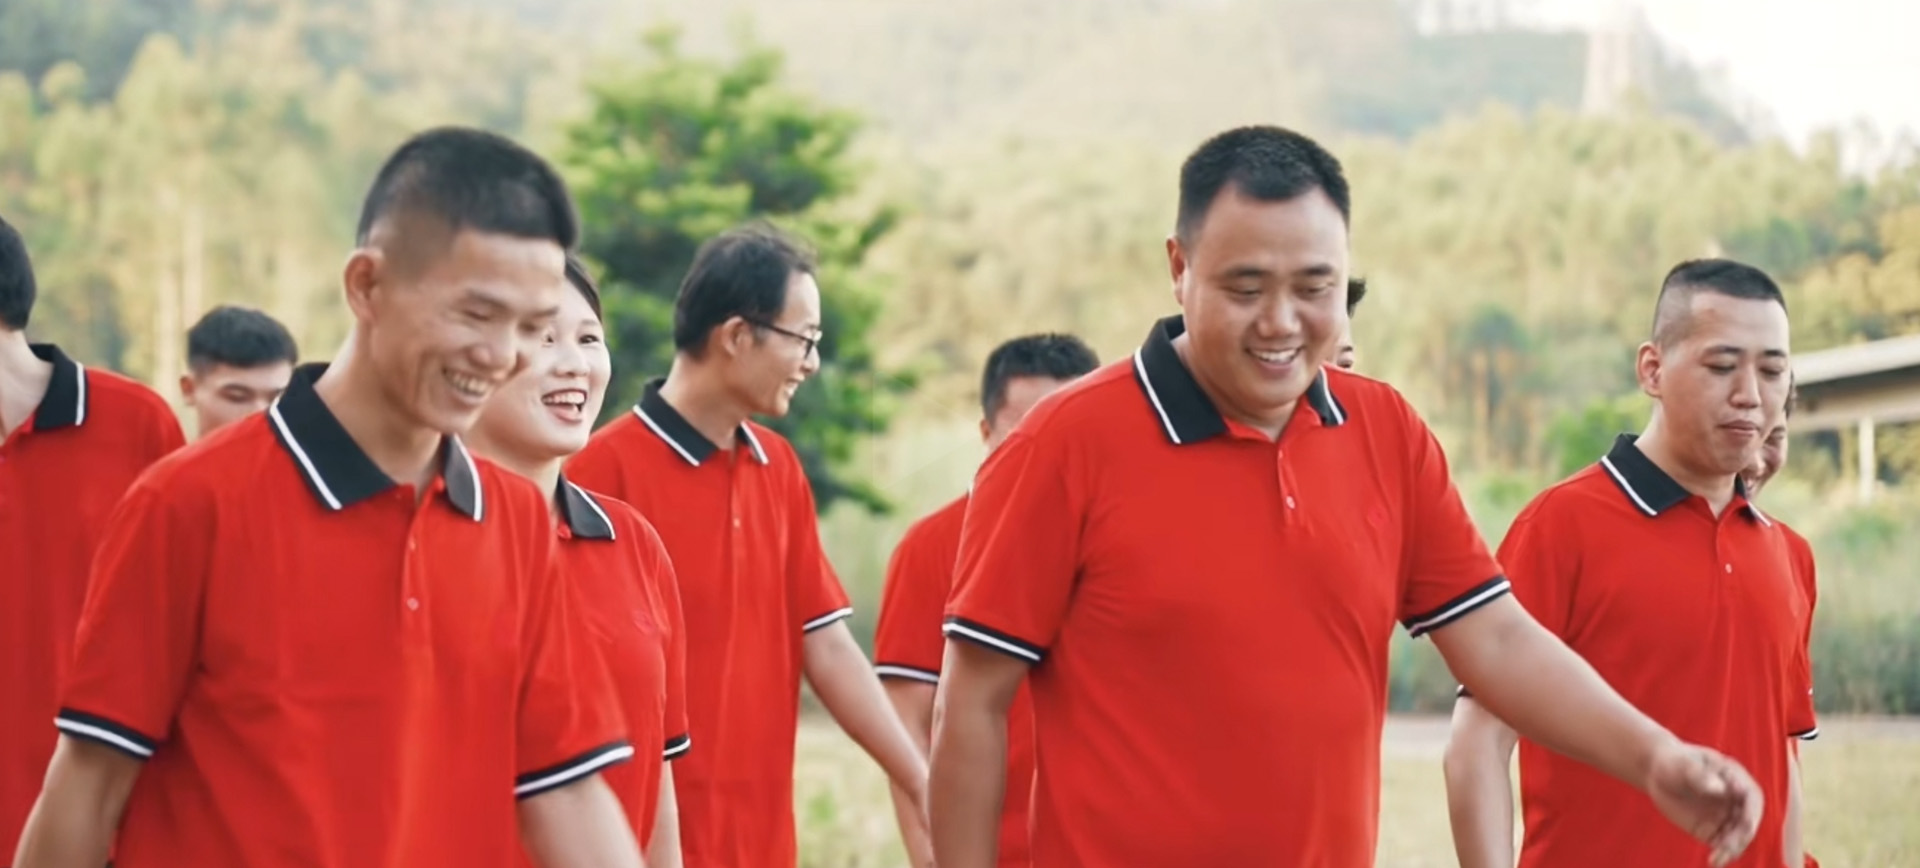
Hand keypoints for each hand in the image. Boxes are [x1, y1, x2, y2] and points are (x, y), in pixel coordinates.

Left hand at [1644, 740, 1763, 866]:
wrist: (1658, 772)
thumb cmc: (1674, 762)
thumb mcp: (1685, 764)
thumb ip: (1700, 775)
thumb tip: (1719, 788)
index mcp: (1737, 780)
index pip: (1752, 799)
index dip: (1751, 812)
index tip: (1746, 825)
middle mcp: (1737, 801)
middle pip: (1747, 823)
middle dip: (1740, 837)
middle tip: (1726, 847)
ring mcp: (1726, 817)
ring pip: (1737, 838)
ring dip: (1731, 850)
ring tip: (1717, 860)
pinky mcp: (1713, 830)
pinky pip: (1722, 845)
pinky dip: (1721, 855)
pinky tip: (1714, 862)